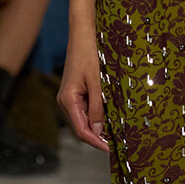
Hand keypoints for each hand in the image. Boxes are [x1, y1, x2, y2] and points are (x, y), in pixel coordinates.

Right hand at [58, 37, 107, 151]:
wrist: (83, 33)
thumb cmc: (90, 54)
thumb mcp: (98, 83)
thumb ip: (98, 108)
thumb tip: (99, 132)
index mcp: (68, 100)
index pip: (82, 131)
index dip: (97, 143)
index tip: (112, 150)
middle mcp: (65, 101)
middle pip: (82, 128)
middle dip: (99, 138)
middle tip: (118, 145)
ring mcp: (69, 97)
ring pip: (84, 120)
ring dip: (99, 128)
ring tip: (117, 134)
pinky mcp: (75, 92)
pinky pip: (86, 110)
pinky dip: (97, 117)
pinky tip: (110, 118)